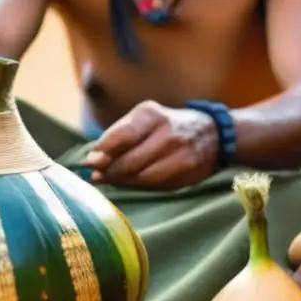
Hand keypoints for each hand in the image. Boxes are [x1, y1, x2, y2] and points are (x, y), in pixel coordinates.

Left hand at [84, 101, 217, 188]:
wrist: (210, 134)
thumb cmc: (164, 126)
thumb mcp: (142, 119)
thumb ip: (117, 136)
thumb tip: (92, 160)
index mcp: (152, 115)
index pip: (123, 135)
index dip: (103, 152)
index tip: (89, 163)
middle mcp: (168, 133)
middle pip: (131, 161)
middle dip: (109, 171)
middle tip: (97, 176)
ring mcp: (181, 155)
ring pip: (142, 177)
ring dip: (121, 181)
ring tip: (109, 180)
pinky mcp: (188, 174)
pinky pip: (156, 186)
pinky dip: (138, 186)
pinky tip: (130, 182)